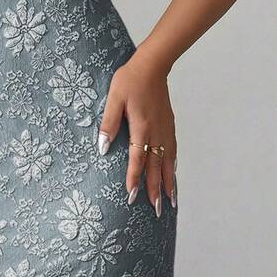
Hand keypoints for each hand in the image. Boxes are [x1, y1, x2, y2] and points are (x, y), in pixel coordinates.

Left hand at [98, 51, 176, 215]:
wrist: (152, 65)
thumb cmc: (130, 80)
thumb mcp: (113, 99)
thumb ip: (108, 124)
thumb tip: (102, 148)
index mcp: (141, 127)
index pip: (137, 160)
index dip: (134, 180)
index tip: (132, 198)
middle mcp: (156, 132)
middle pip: (157, 166)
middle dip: (156, 190)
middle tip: (157, 211)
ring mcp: (165, 129)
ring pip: (168, 161)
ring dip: (169, 182)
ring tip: (171, 200)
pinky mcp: (169, 124)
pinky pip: (173, 150)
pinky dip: (173, 165)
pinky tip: (173, 173)